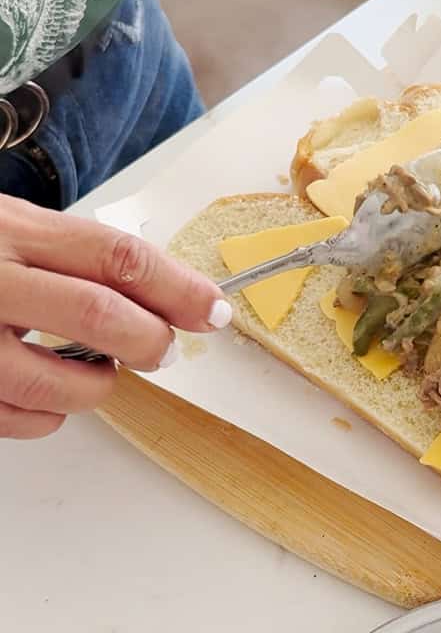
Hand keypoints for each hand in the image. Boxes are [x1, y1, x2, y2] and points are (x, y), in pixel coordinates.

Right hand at [0, 196, 230, 438]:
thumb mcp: (12, 228)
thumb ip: (78, 257)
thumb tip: (174, 298)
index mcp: (11, 229)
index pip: (117, 256)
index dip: (179, 288)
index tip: (214, 311)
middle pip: (99, 314)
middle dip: (150, 341)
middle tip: (161, 350)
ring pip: (57, 382)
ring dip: (99, 387)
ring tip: (100, 373)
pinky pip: (16, 419)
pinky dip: (49, 418)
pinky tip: (48, 397)